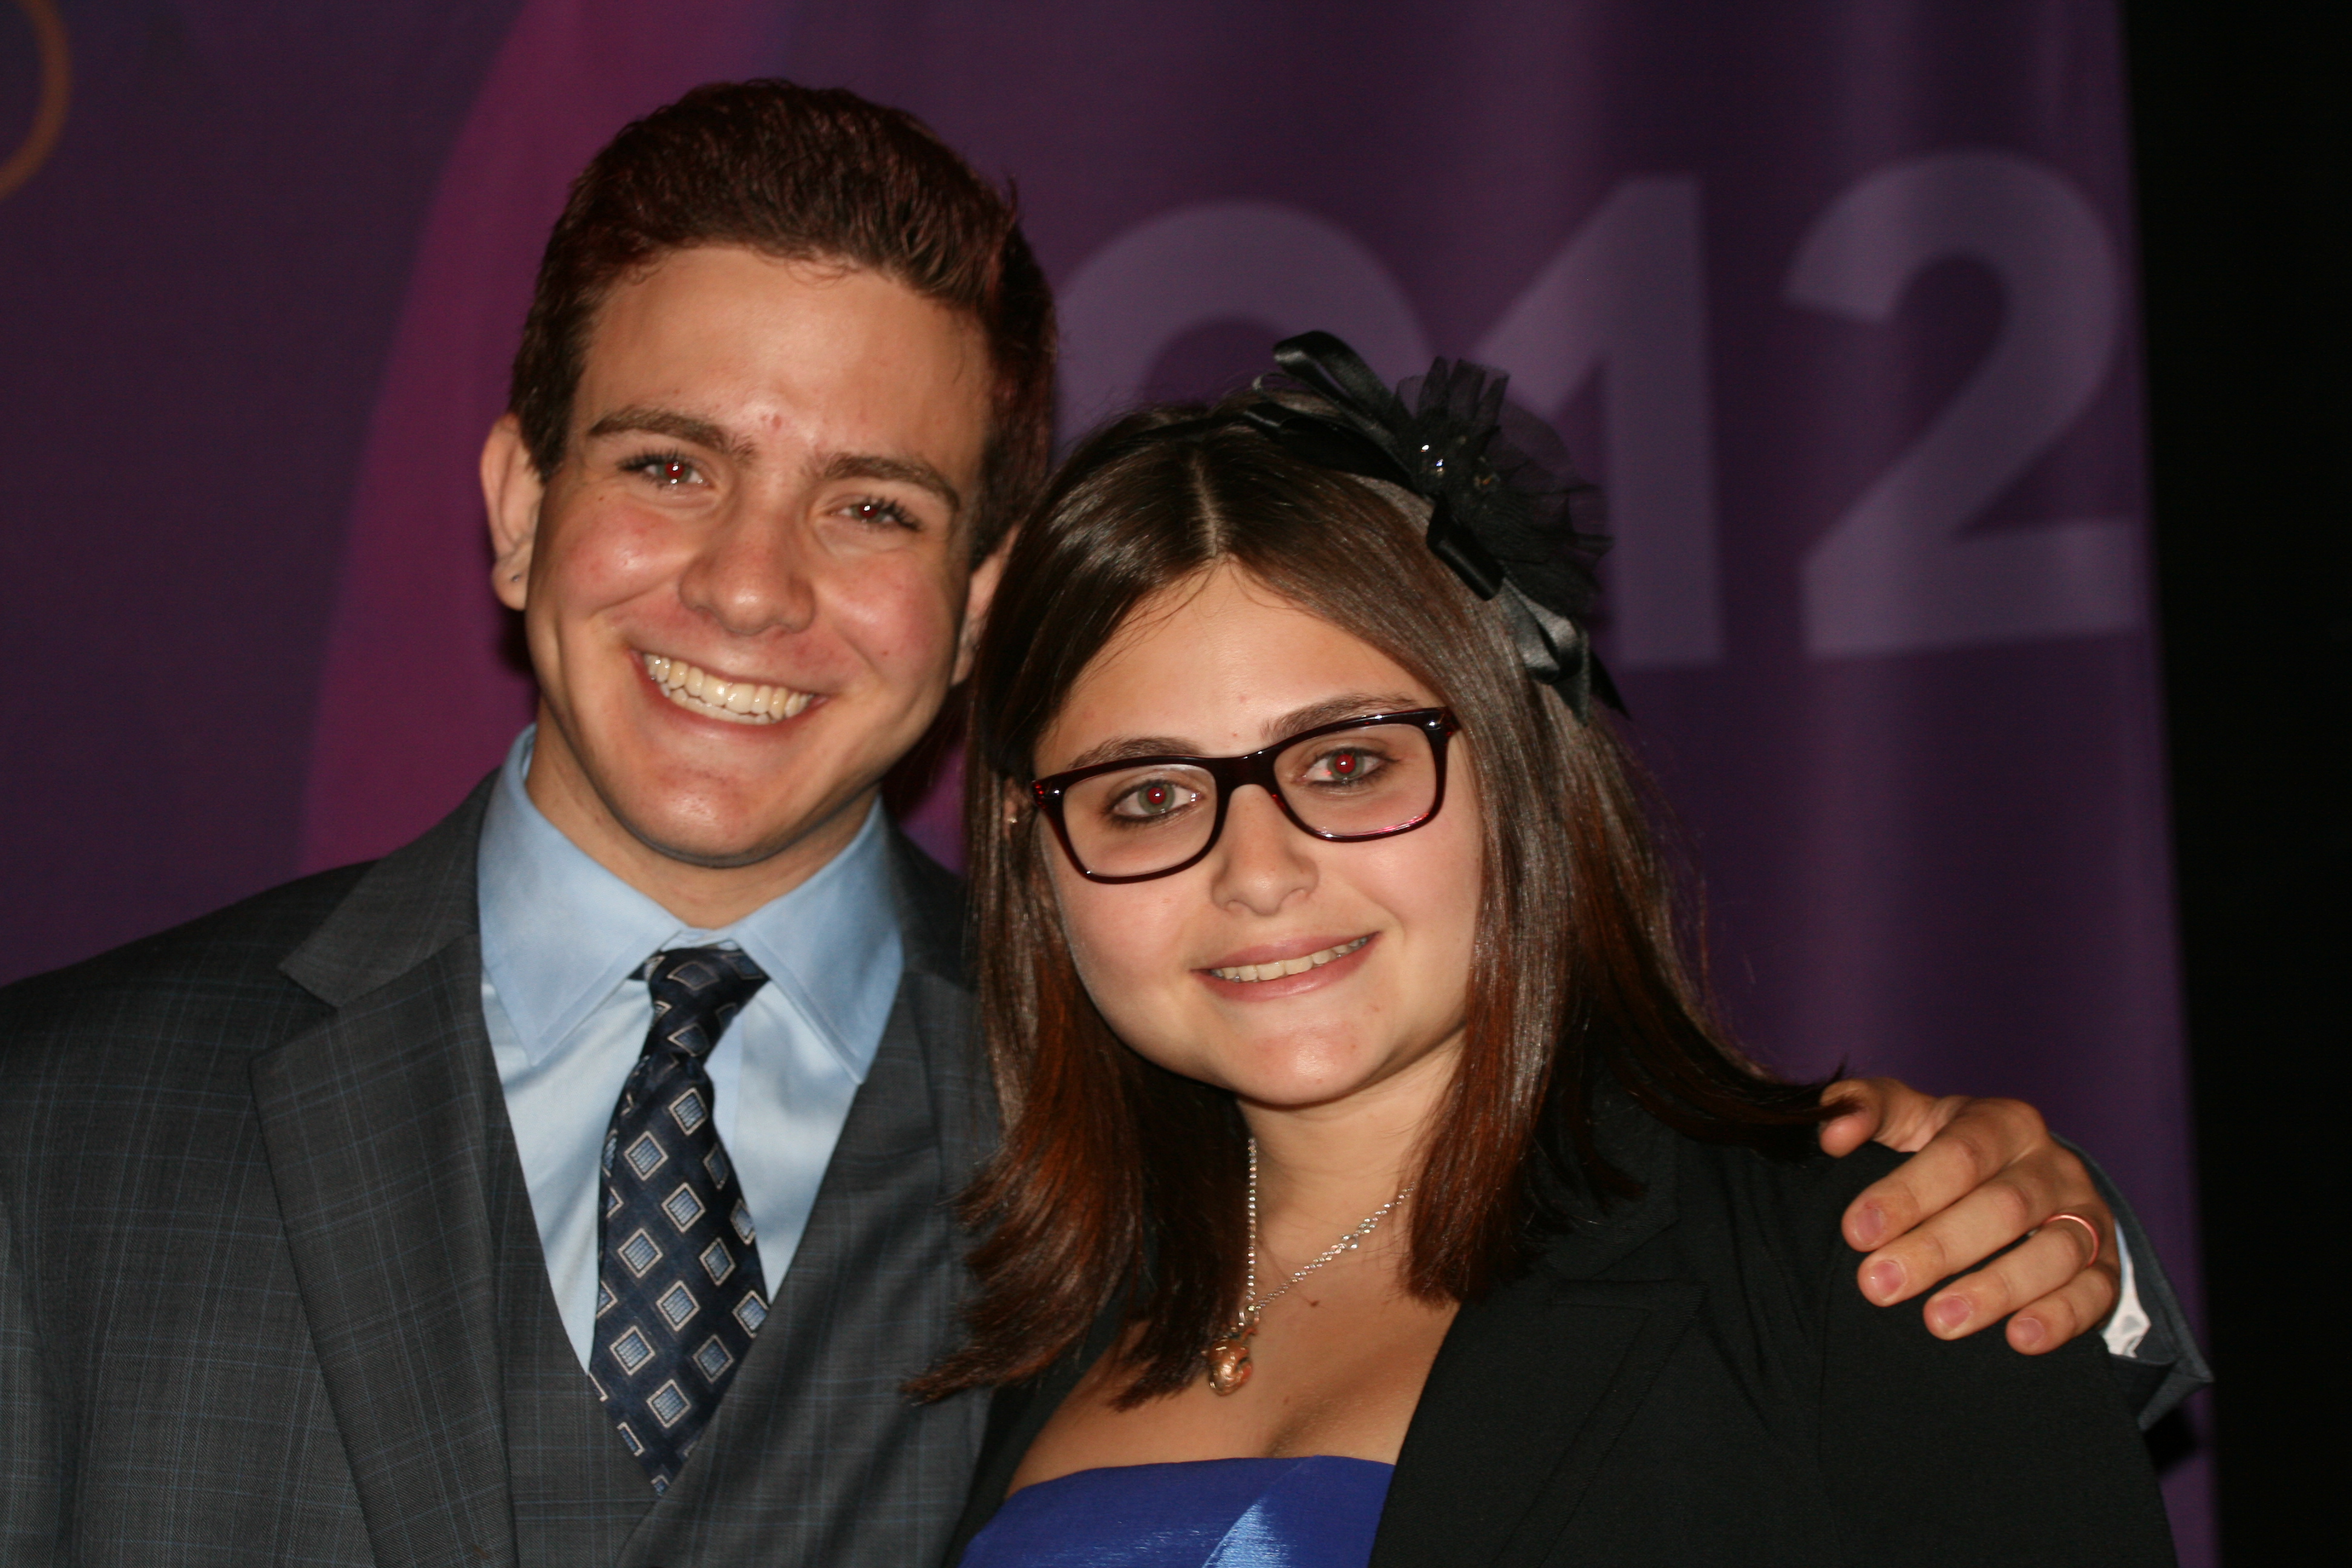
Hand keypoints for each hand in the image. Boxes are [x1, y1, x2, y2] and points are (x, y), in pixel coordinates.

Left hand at [1819, 1078, 2118, 1353]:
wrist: (2020, 1180)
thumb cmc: (1944, 1151)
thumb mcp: (1906, 1119)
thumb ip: (1863, 1109)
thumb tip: (1833, 1132)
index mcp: (2003, 1121)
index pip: (1959, 1153)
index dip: (1908, 1192)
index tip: (1856, 1231)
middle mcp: (2052, 1165)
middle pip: (2002, 1207)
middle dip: (1937, 1249)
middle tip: (1879, 1285)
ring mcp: (2086, 1215)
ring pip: (2052, 1253)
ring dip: (1994, 1291)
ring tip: (1938, 1322)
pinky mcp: (2105, 1265)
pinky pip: (2094, 1292)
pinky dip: (2060, 1317)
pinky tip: (2019, 1339)